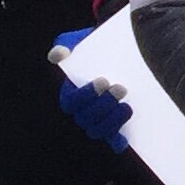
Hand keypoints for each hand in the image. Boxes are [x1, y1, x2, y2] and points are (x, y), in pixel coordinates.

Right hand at [51, 29, 134, 151]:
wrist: (121, 52)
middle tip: (121, 88)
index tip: (103, 80)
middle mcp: (82, 112)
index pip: (72, 102)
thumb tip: (57, 54)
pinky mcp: (116, 127)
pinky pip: (113, 141)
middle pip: (87, 118)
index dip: (86, 94)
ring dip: (112, 121)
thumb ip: (67, 44)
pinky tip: (125, 138)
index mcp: (71, 95)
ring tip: (127, 106)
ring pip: (99, 131)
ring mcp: (99, 121)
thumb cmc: (96, 48)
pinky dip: (117, 142)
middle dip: (104, 105)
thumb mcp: (81, 42)